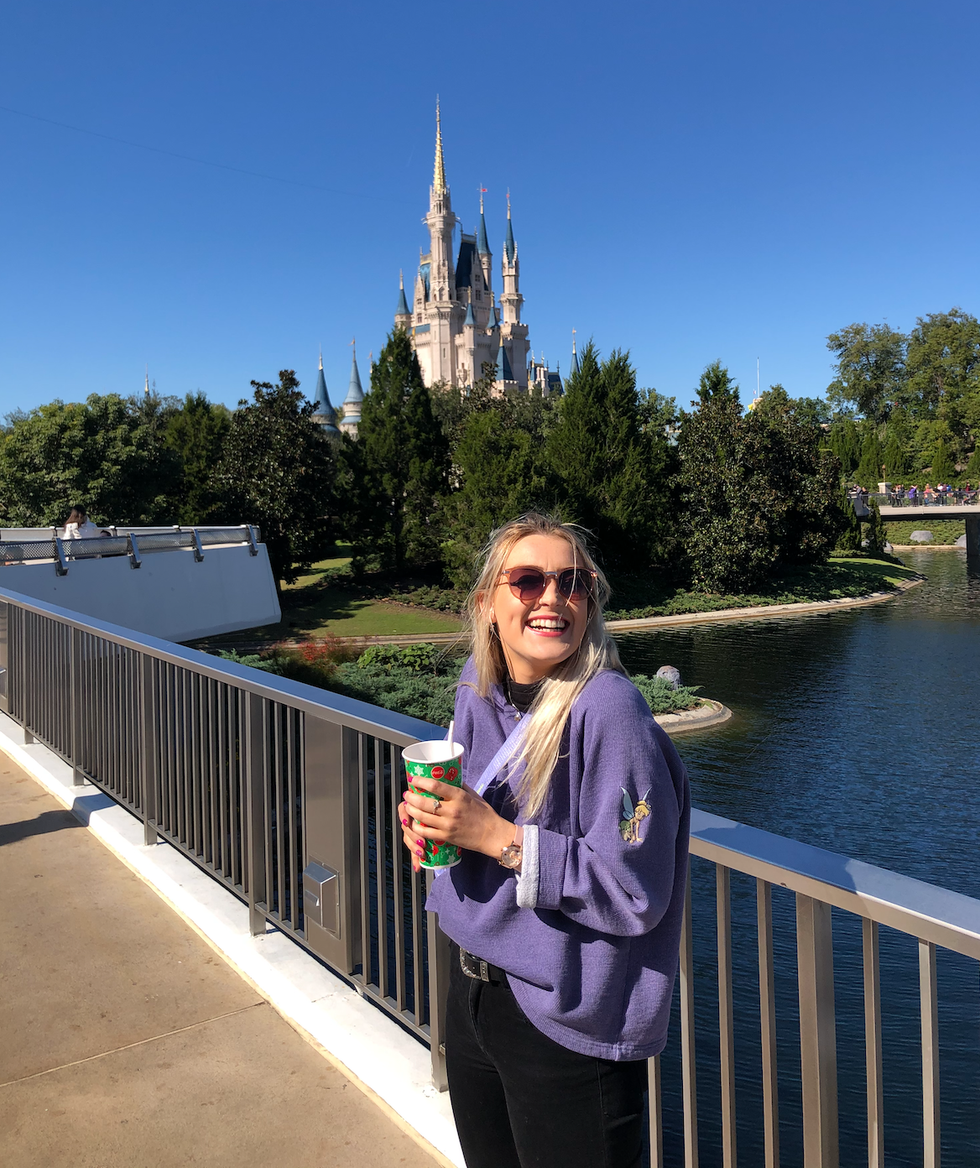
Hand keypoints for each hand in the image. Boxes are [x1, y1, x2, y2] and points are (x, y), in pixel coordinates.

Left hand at [399, 777, 514, 868]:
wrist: (492, 835)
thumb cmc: (485, 814)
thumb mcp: (474, 795)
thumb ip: (460, 787)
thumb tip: (448, 777)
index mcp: (460, 797)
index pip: (436, 786)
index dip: (421, 781)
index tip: (414, 779)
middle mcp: (452, 810)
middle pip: (424, 802)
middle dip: (411, 797)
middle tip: (407, 793)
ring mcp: (448, 825)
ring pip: (422, 817)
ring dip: (411, 810)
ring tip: (407, 806)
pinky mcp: (446, 837)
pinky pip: (426, 832)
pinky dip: (416, 827)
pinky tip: (413, 822)